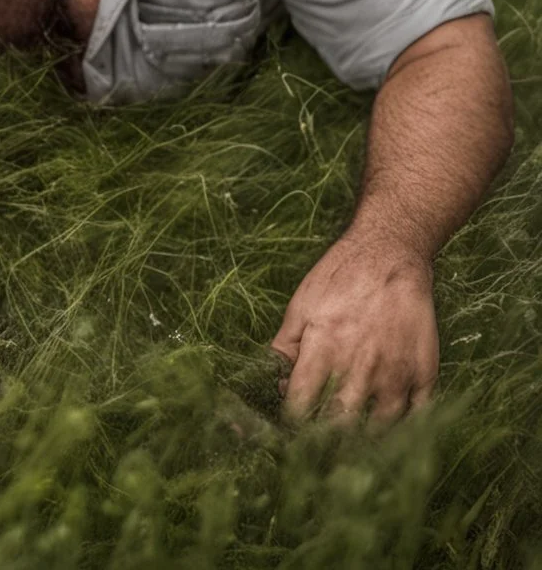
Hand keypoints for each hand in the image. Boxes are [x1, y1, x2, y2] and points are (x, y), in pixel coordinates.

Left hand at [269, 232, 438, 428]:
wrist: (391, 251)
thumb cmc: (341, 275)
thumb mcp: (302, 305)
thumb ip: (285, 347)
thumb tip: (275, 386)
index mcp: (323, 348)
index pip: (300, 407)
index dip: (293, 424)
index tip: (293, 430)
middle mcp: (359, 365)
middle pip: (338, 426)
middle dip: (325, 442)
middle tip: (320, 449)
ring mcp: (395, 371)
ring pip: (377, 430)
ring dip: (363, 442)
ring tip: (352, 445)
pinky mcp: (424, 371)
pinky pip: (417, 417)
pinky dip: (404, 431)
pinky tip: (390, 432)